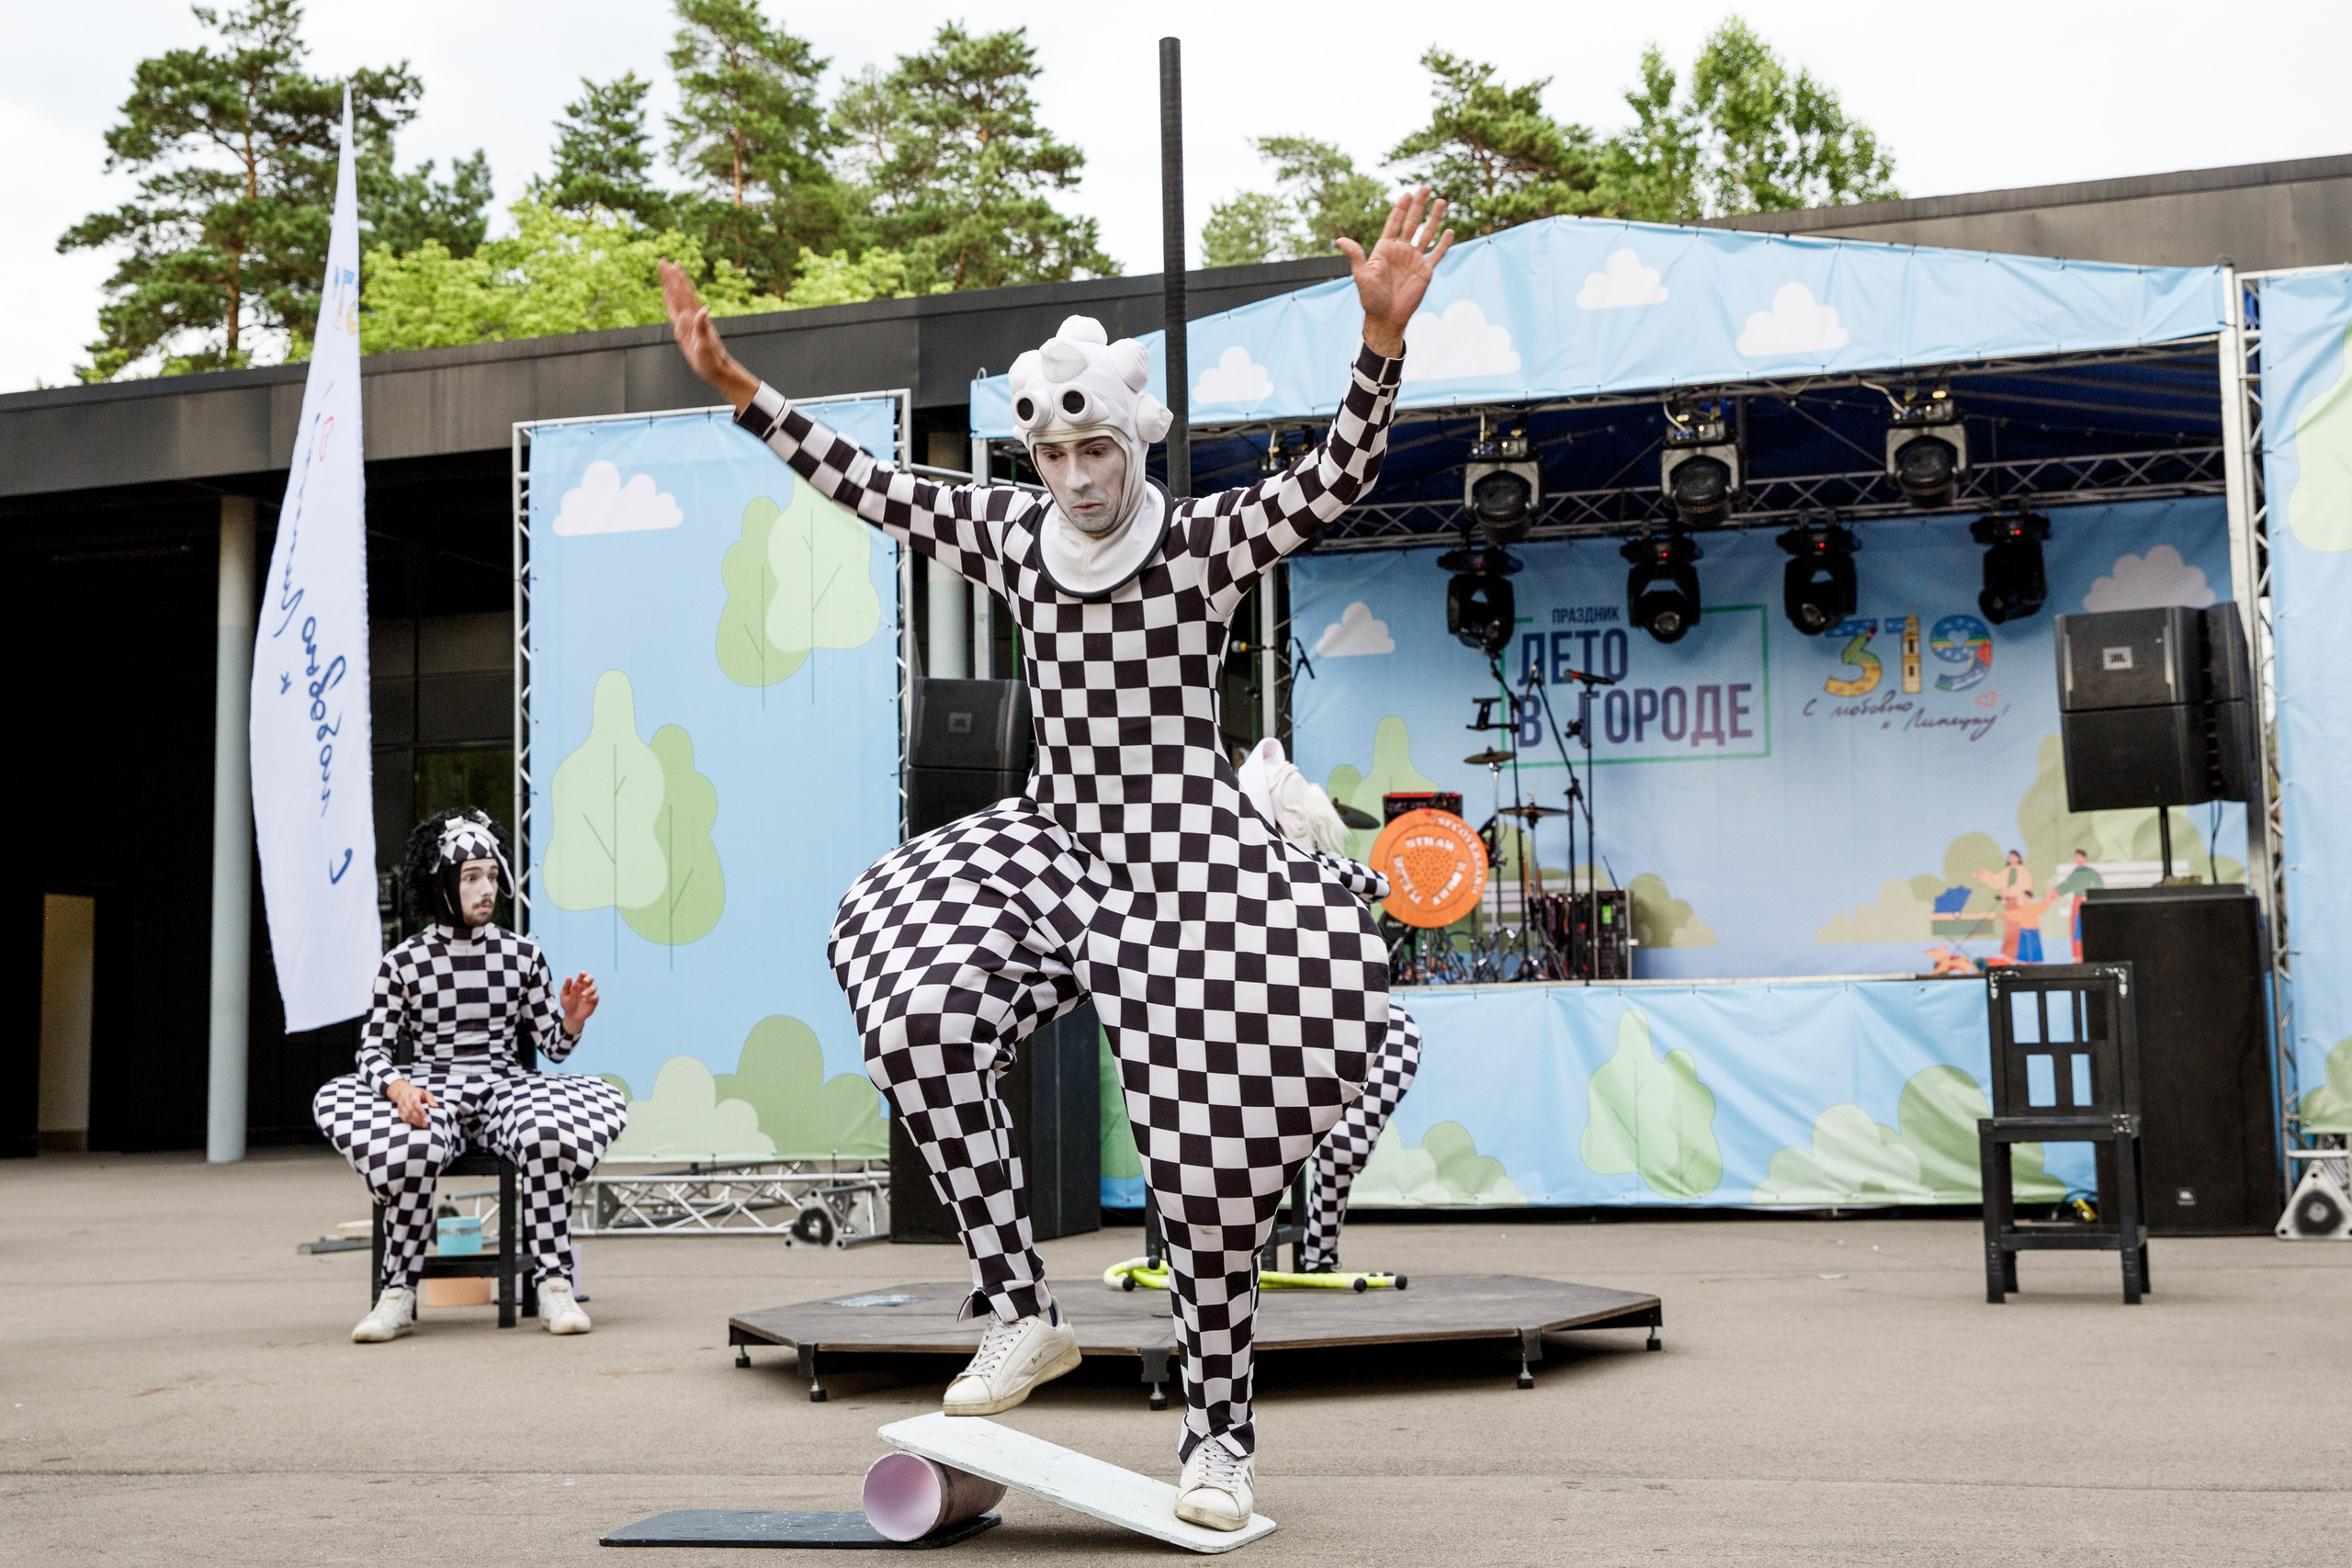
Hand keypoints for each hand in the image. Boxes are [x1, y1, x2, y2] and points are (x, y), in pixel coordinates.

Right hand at [385, 1079, 435, 1129]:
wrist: (403, 1091)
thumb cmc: (418, 1093)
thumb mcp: (425, 1093)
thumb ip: (430, 1099)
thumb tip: (436, 1106)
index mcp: (413, 1094)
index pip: (415, 1102)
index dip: (419, 1109)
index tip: (424, 1115)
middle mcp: (405, 1100)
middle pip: (410, 1110)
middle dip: (418, 1118)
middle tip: (425, 1124)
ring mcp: (401, 1105)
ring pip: (406, 1115)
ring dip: (414, 1121)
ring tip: (423, 1125)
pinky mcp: (399, 1111)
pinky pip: (403, 1118)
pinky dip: (409, 1122)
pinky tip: (416, 1124)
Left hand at [559, 972, 598, 1035]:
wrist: (571, 1016)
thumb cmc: (567, 1004)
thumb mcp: (564, 995)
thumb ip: (566, 986)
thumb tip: (569, 976)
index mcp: (578, 984)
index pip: (582, 976)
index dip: (583, 974)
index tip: (582, 973)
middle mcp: (585, 987)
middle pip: (591, 978)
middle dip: (589, 978)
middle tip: (585, 981)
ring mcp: (590, 994)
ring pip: (594, 987)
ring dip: (589, 990)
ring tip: (583, 995)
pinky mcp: (594, 1001)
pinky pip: (596, 996)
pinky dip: (592, 997)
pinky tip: (585, 1001)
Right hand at [659, 259, 760, 412]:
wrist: (717, 370)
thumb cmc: (712, 360)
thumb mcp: (706, 345)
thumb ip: (703, 327)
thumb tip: (703, 309)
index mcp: (695, 318)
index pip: (684, 295)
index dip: (677, 280)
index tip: (671, 265)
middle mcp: (692, 317)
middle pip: (679, 292)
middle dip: (671, 277)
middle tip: (664, 260)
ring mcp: (689, 322)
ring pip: (677, 299)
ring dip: (672, 285)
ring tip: (668, 270)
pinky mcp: (685, 330)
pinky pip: (674, 313)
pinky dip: (669, 302)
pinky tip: (666, 295)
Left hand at [1336, 187, 1453, 357]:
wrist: (1385, 317)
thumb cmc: (1370, 298)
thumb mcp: (1361, 275)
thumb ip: (1355, 255)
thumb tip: (1340, 240)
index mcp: (1385, 249)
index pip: (1394, 222)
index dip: (1401, 208)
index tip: (1407, 193)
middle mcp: (1401, 251)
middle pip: (1412, 223)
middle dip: (1419, 205)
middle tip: (1426, 187)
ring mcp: (1414, 260)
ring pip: (1426, 234)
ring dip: (1434, 218)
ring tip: (1440, 201)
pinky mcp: (1425, 272)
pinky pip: (1436, 254)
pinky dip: (1443, 243)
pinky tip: (1449, 231)